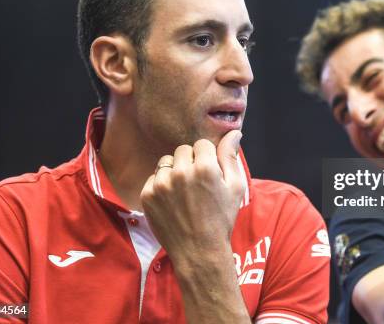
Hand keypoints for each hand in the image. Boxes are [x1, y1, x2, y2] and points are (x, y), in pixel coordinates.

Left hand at [140, 130, 243, 256]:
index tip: (210, 174)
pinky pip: (154, 177)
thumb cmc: (222, 218)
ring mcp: (161, 184)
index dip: (208, 158)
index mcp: (205, 167)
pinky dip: (162, 185)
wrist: (198, 251)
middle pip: (183, 150)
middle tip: (197, 185)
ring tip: (184, 193)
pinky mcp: (147, 195)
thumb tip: (234, 132)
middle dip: (190, 162)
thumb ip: (231, 156)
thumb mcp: (235, 187)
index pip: (202, 144)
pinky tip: (173, 202)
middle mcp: (181, 172)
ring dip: (174, 171)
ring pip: (166, 162)